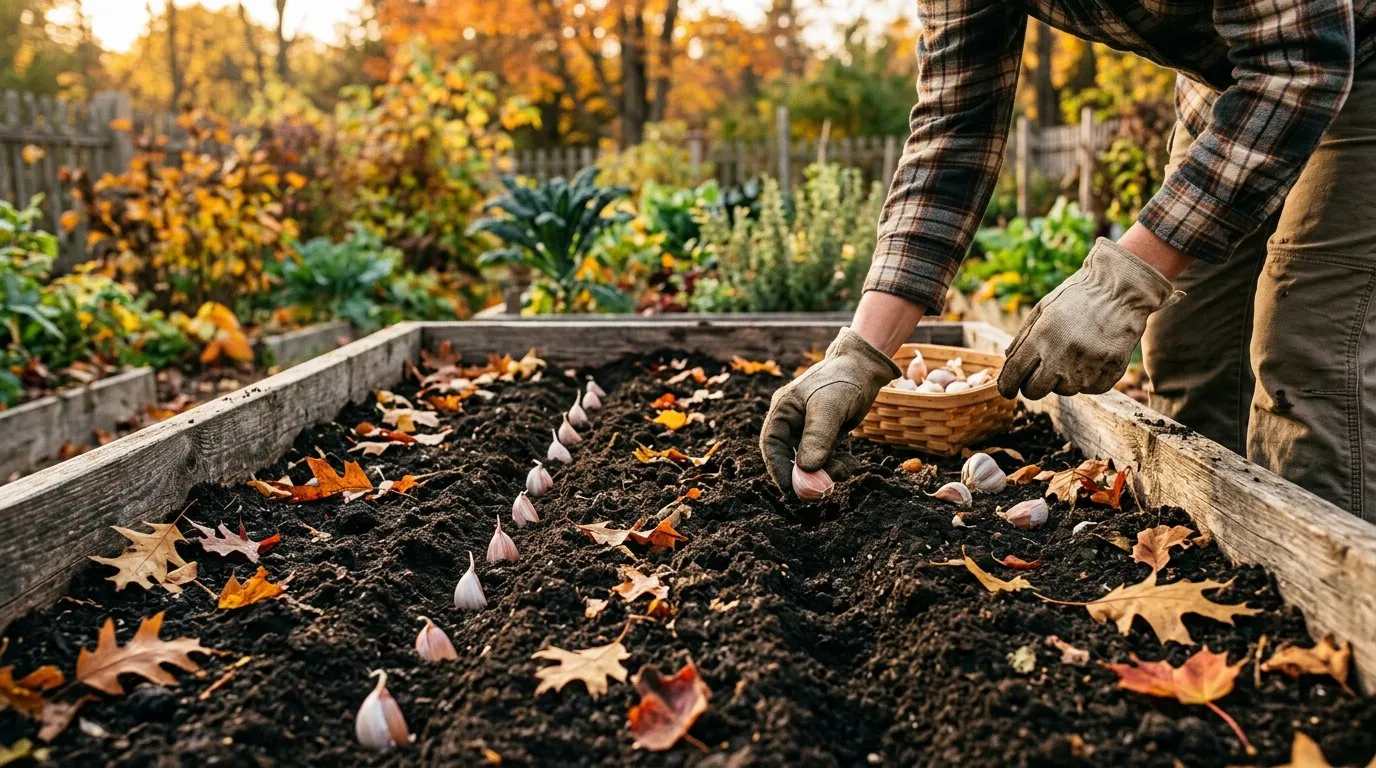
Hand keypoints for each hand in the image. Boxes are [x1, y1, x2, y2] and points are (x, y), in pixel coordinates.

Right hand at [760, 327, 900, 494]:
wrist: (865, 367)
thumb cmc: (843, 380)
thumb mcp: (830, 407)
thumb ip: (818, 437)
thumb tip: (806, 469)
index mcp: (783, 410)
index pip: (771, 445)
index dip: (779, 469)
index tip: (792, 489)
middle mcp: (792, 422)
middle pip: (790, 457)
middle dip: (806, 476)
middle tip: (823, 490)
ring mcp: (809, 430)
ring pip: (810, 461)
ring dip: (827, 472)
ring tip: (847, 469)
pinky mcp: (825, 436)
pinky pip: (826, 458)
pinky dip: (837, 466)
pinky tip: (852, 464)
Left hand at [998, 237, 1183, 399]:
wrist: (1121, 289)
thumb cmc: (1077, 296)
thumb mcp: (1043, 309)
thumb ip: (1022, 339)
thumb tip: (1007, 364)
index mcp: (1041, 338)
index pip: (1013, 376)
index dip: (1007, 386)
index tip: (1008, 388)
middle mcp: (1062, 356)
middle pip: (1035, 392)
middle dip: (1033, 384)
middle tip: (1041, 370)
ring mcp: (1088, 366)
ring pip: (1064, 391)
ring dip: (1063, 378)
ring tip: (1074, 353)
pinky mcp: (1111, 371)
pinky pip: (1090, 389)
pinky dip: (1088, 378)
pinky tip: (1092, 357)